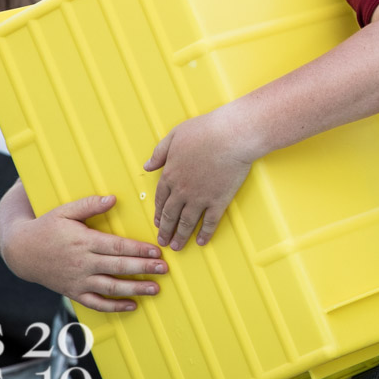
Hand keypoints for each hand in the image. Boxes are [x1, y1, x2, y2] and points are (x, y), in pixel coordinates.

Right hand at [0, 194, 165, 312]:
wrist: (20, 251)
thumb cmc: (45, 227)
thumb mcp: (64, 211)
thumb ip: (89, 204)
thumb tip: (113, 198)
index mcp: (83, 241)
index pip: (117, 246)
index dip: (139, 249)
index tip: (157, 251)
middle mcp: (82, 263)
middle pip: (118, 267)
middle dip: (144, 269)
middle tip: (164, 269)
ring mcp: (78, 280)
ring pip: (110, 288)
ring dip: (135, 289)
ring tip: (155, 289)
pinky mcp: (73, 292)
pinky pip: (95, 303)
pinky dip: (114, 307)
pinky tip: (132, 305)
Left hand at [145, 103, 258, 250]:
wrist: (231, 136)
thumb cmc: (204, 131)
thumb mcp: (175, 136)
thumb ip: (159, 152)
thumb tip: (147, 166)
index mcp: (170, 174)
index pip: (160, 199)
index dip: (158, 212)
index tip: (157, 222)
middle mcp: (182, 190)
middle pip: (170, 215)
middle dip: (165, 230)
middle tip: (163, 241)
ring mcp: (200, 198)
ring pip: (186, 222)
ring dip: (180, 236)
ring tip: (177, 247)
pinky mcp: (218, 201)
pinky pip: (210, 222)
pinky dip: (205, 233)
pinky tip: (202, 241)